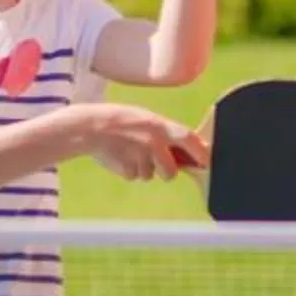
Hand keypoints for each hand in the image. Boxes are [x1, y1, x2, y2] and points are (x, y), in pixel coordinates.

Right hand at [77, 104, 204, 182]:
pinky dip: (128, 170)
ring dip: (143, 169)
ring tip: (129, 152)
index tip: (206, 162)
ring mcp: (140, 157)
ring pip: (150, 175)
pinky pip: (134, 177)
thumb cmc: (120, 121)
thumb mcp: (145, 119)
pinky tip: (120, 156)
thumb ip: (164, 133)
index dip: (200, 152)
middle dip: (166, 172)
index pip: (188, 139)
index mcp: (159, 126)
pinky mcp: (128, 169)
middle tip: (156, 162)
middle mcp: (153, 142)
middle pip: (171, 171)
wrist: (89, 127)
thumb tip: (184, 152)